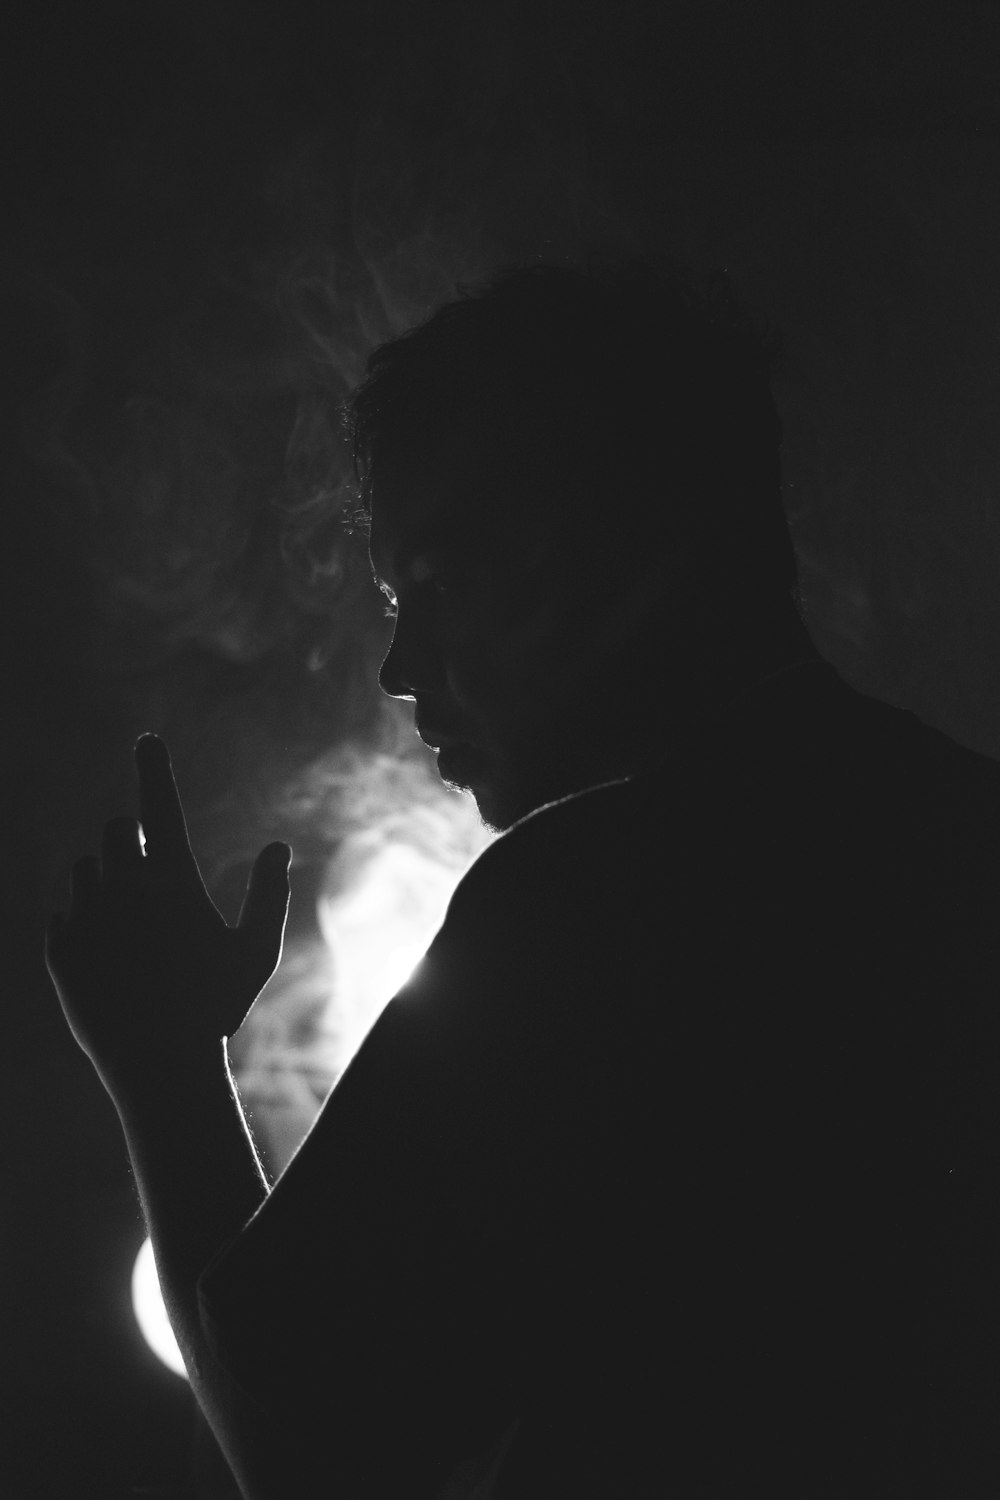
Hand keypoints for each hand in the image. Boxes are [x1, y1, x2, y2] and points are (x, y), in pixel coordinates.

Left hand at [45, 734, 290, 1093]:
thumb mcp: (256, 953)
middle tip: (149, 875)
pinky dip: (82, 918)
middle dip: (132, 840)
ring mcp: (86, 916)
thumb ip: (268, 895)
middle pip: (117, 828)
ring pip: (85, 866)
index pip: (160, 804)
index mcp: (173, 881)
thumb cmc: (216, 1007)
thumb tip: (277, 847)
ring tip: (128, 923)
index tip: (146, 740)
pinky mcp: (58, 946)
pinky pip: (63, 909)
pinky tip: (108, 953)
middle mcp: (124, 888)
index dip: (154, 766)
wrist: (156, 1065)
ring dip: (104, 878)